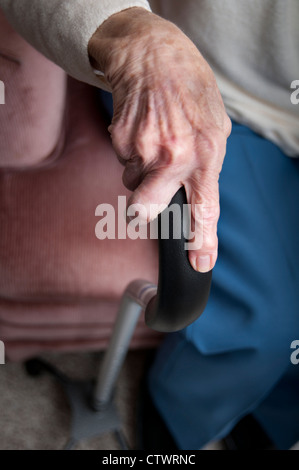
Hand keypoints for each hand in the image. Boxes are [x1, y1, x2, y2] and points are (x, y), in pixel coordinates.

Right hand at [88, 7, 230, 271]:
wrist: (153, 56)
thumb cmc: (189, 91)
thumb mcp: (216, 127)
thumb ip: (207, 167)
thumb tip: (196, 199)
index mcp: (206, 154)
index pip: (203, 209)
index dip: (202, 241)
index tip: (199, 263)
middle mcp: (174, 156)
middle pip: (146, 209)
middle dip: (143, 210)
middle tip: (145, 201)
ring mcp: (143, 149)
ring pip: (134, 184)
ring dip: (141, 172)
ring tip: (154, 140)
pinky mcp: (120, 141)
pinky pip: (124, 163)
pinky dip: (132, 154)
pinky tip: (143, 130)